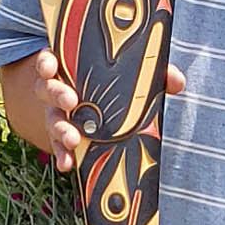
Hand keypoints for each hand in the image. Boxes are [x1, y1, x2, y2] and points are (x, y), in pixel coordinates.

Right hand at [30, 49, 185, 173]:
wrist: (108, 110)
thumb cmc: (119, 85)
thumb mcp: (136, 75)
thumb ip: (155, 74)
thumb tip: (177, 82)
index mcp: (70, 68)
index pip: (50, 59)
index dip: (46, 62)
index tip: (51, 68)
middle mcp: (58, 90)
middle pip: (47, 89)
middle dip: (57, 95)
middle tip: (72, 102)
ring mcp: (58, 114)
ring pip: (51, 119)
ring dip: (59, 129)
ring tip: (72, 139)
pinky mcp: (62, 137)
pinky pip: (57, 146)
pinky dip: (61, 155)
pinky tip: (67, 164)